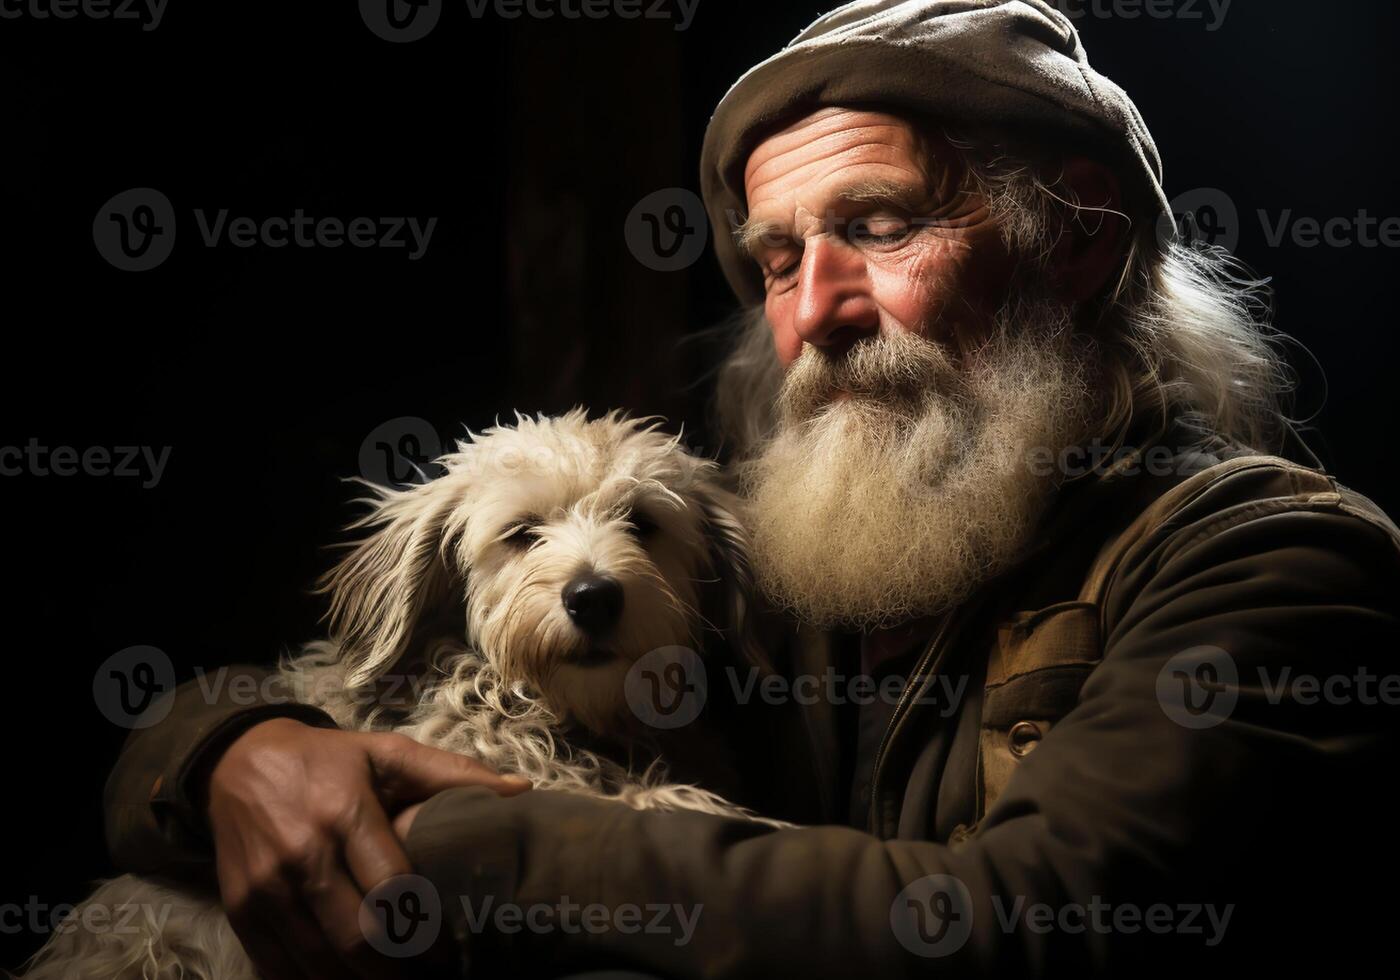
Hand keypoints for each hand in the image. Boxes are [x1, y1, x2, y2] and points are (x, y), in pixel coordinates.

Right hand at [206, 718, 529, 978]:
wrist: (239, 761)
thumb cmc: (329, 760)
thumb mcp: (388, 753)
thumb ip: (453, 774)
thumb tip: (522, 790)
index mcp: (346, 814)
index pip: (393, 890)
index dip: (425, 932)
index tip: (450, 954)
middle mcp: (303, 855)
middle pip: (357, 938)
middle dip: (398, 972)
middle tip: (427, 978)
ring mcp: (266, 888)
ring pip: (319, 963)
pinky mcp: (240, 910)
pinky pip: (279, 968)